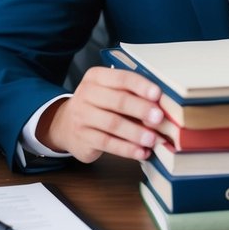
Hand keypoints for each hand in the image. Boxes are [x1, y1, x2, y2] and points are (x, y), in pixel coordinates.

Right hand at [37, 67, 163, 162]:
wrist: (65, 125)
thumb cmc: (98, 105)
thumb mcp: (109, 92)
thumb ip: (132, 95)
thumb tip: (162, 105)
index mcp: (96, 77)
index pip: (121, 78)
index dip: (141, 86)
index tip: (158, 94)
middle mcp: (86, 94)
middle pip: (118, 101)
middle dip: (141, 109)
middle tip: (159, 118)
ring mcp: (82, 117)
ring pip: (113, 124)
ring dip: (136, 133)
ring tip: (153, 139)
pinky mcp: (82, 138)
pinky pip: (108, 143)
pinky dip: (127, 149)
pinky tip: (142, 152)